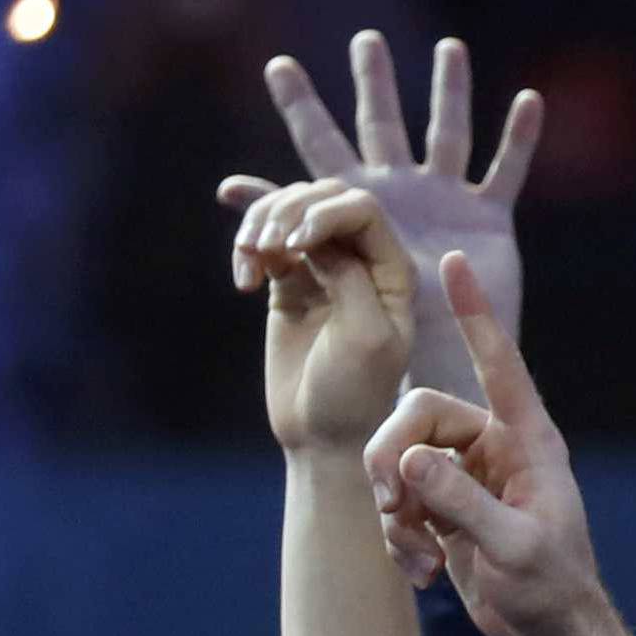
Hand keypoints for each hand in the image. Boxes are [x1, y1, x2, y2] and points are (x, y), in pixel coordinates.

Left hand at [221, 32, 542, 400]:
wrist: (409, 380)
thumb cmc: (352, 342)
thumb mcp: (306, 276)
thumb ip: (280, 223)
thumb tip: (227, 186)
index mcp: (350, 205)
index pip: (318, 145)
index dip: (298, 107)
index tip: (276, 66)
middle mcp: (397, 194)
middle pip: (382, 126)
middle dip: (373, 83)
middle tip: (364, 40)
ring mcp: (443, 203)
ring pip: (448, 135)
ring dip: (449, 91)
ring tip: (449, 48)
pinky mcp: (486, 222)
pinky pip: (505, 172)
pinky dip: (519, 138)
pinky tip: (529, 101)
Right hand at [231, 179, 417, 456]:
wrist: (323, 436)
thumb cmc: (355, 393)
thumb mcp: (366, 336)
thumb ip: (350, 277)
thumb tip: (314, 237)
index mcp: (393, 270)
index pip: (362, 209)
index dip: (323, 213)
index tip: (292, 246)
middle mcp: (362, 260)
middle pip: (323, 198)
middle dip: (288, 211)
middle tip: (263, 249)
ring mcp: (323, 268)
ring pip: (289, 212)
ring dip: (261, 223)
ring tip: (247, 261)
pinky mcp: (289, 283)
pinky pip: (265, 242)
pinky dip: (246, 244)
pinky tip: (242, 274)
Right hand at [362, 257, 603, 635]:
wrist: (546, 634)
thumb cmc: (550, 588)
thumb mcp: (512, 546)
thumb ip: (461, 501)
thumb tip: (408, 462)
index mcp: (526, 439)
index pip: (498, 363)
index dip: (474, 314)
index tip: (451, 262)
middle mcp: (491, 446)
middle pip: (415, 416)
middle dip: (391, 459)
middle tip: (391, 507)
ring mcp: (462, 475)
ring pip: (396, 460)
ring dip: (394, 512)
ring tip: (418, 557)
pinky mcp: (440, 507)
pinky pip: (396, 502)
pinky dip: (398, 538)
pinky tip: (421, 573)